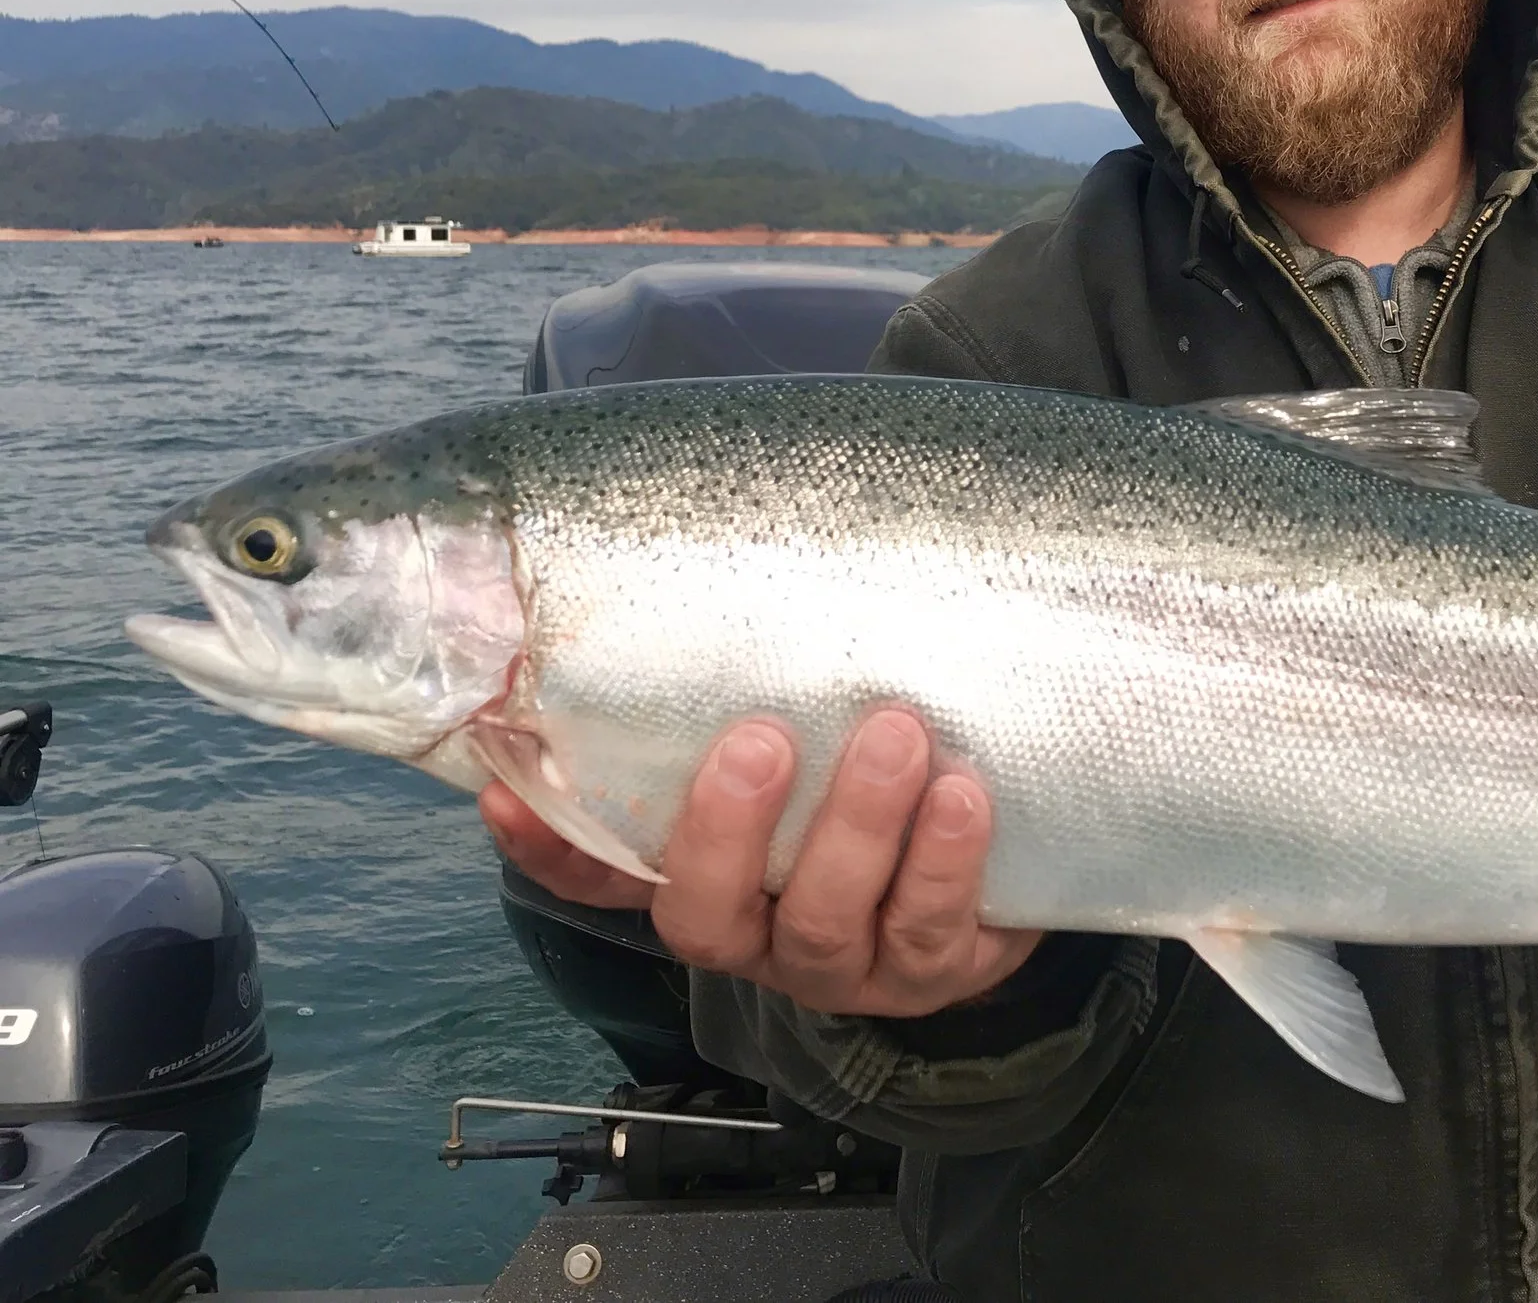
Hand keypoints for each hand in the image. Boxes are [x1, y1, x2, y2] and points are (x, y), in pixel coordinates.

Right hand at [483, 711, 1042, 1016]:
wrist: (998, 871)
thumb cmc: (876, 787)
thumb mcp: (810, 748)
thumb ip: (748, 704)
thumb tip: (686, 601)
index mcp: (706, 880)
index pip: (601, 877)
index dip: (550, 847)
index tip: (505, 789)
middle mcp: (757, 934)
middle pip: (709, 914)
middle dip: (728, 830)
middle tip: (759, 740)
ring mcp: (842, 965)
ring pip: (823, 918)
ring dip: (856, 826)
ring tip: (894, 737)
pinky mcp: (931, 970)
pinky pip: (929, 926)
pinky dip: (944, 861)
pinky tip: (963, 796)